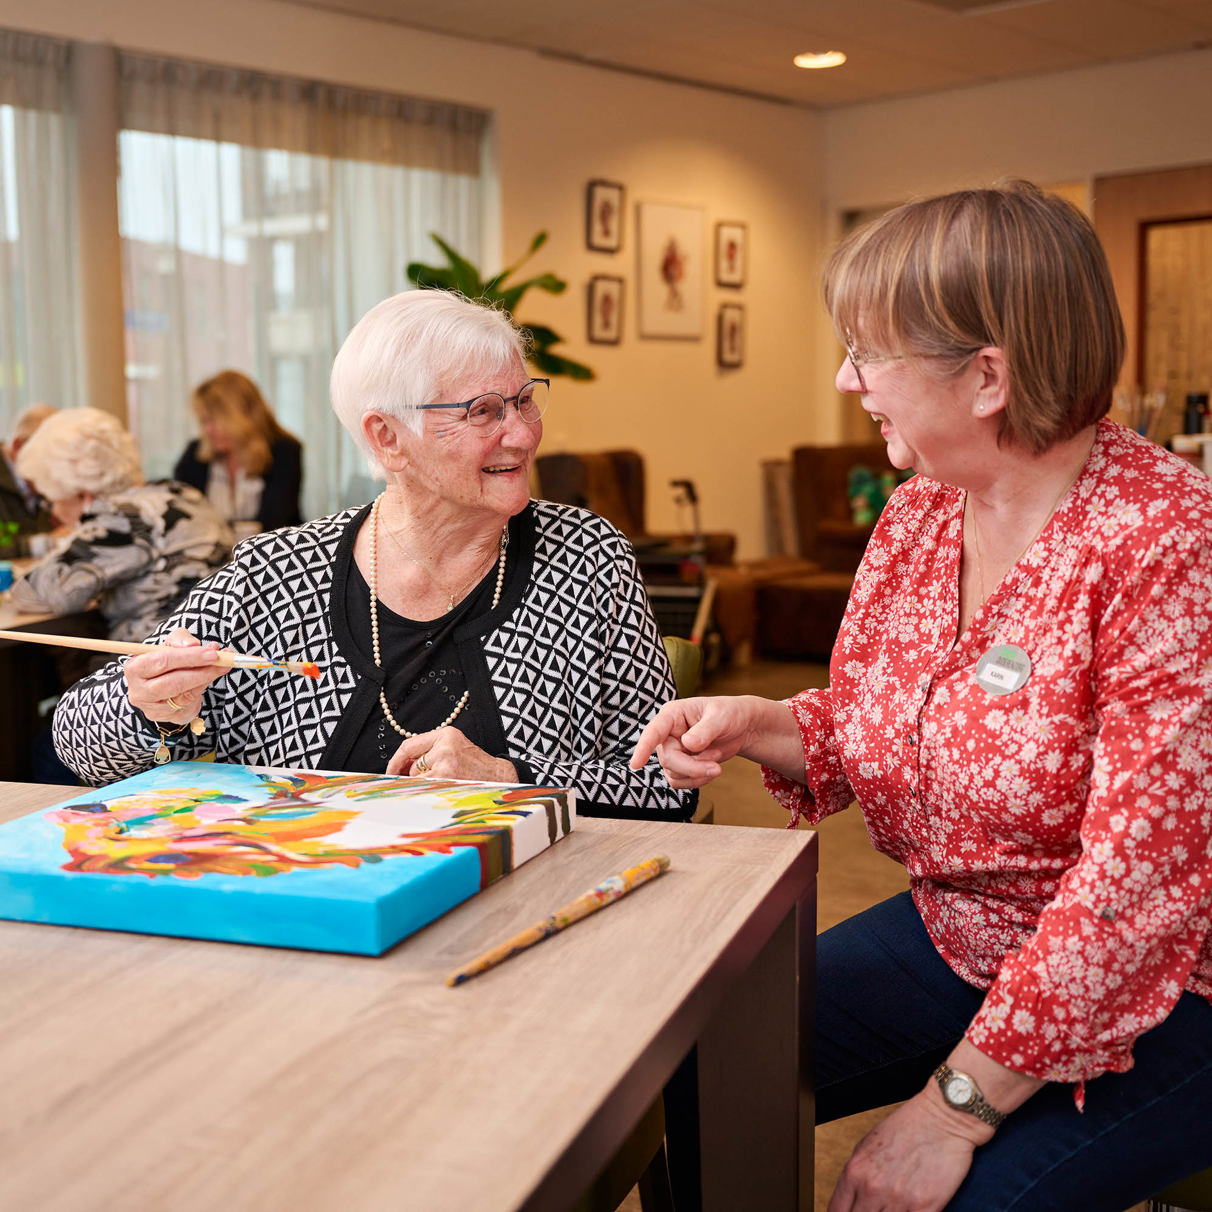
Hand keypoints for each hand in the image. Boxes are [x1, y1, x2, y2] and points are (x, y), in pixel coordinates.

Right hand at [124, 628, 223, 723]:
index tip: (211, 652)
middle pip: (172, 682)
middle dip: (201, 670)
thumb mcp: (169, 644)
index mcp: (134, 668)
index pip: (160, 661)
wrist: (160, 686)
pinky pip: (189, 702)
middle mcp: (139, 690)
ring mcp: (152, 706)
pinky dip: (203, 686)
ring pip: (184, 694)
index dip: (187, 657)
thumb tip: (192, 645)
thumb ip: (180, 640)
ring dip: (207, 678)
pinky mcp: (166, 716)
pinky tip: (212, 676)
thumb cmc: (164, 661)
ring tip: (222, 666)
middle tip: (221, 660)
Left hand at [387, 726, 518, 782]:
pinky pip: (424, 786)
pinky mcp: (447, 776)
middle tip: (425, 784)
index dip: (396, 761)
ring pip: (417, 777)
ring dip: (424, 785)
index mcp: (446, 734)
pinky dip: (426, 792)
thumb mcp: (454, 748)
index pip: (409, 745)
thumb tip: (399, 767)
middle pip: (411, 764)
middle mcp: (444, 744)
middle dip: (413, 777)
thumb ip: (430, 751)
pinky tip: (439, 791)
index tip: (390, 772)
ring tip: (444, 785)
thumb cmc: (475, 766)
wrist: (500, 777)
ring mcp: (445, 761)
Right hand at [629, 696, 757, 787]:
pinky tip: (712, 768)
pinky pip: (680, 781)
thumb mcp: (721, 718)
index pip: (654, 731)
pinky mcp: (679, 764)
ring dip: (698, 773)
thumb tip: (688, 744)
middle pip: (668, 759)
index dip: (643, 747)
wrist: (740, 727)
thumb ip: (705, 730)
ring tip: (717, 758)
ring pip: (673, 773)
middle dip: (692, 768)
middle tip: (717, 767)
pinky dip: (698, 780)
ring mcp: (672, 750)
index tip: (636, 764)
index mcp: (673, 714)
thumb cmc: (729, 714)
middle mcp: (667, 733)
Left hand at [828, 1091, 982, 1211]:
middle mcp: (873, 1187)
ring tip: (893, 1207)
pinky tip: (908, 1211)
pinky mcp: (925, 1207)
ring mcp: (899, 1199)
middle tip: (875, 1209)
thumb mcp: (868, 1145)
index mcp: (856, 1170)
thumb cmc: (907, 1127)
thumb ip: (857, 1174)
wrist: (942, 1119)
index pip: (837, 1210)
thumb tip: (850, 1197)